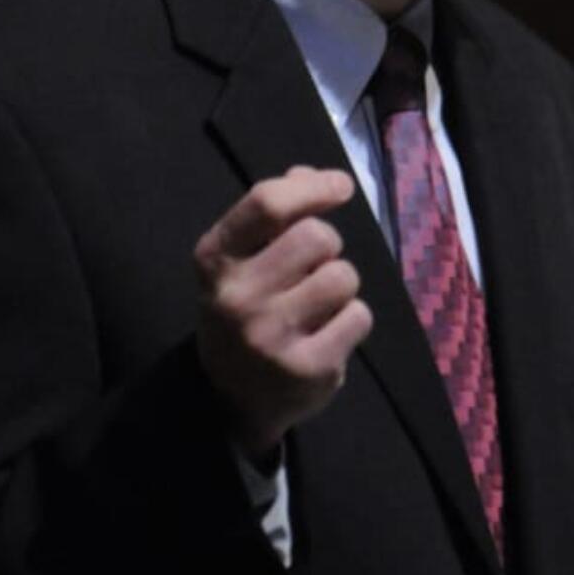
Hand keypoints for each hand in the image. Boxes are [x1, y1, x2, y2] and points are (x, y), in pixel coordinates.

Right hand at [194, 166, 372, 459]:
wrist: (231, 399)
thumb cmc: (246, 310)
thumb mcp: (242, 260)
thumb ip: (275, 215)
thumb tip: (314, 175)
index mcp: (215, 260)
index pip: (267, 203)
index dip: (313, 187)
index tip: (341, 186)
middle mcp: (236, 298)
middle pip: (318, 237)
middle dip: (328, 247)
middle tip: (313, 269)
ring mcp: (270, 337)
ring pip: (343, 277)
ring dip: (341, 286)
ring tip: (317, 306)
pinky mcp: (307, 369)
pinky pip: (358, 317)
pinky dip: (351, 321)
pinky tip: (325, 336)